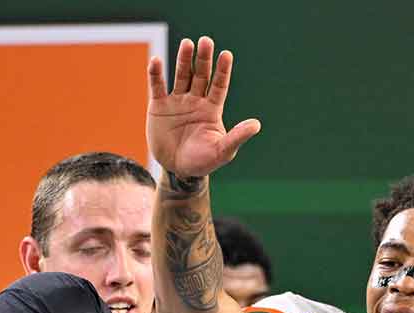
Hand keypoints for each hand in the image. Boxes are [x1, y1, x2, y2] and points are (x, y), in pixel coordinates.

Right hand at [147, 36, 260, 177]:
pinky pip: (157, 86)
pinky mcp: (158, 106)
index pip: (219, 85)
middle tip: (206, 41)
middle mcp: (196, 100)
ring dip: (183, 60)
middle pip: (201, 75)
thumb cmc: (204, 161)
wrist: (178, 170)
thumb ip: (237, 136)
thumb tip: (257, 125)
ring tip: (187, 43)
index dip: (223, 70)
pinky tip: (157, 60)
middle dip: (203, 59)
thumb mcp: (223, 151)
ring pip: (181, 76)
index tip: (227, 54)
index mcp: (212, 109)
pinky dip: (156, 74)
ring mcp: (177, 101)